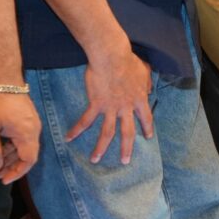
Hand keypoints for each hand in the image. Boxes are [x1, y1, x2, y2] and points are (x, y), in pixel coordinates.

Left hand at [0, 90, 40, 183]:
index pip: (28, 160)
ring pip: (23, 147)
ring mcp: (31, 123)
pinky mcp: (26, 118)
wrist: (2, 76)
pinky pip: (21, 138)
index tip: (3, 180)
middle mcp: (34, 130)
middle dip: (11, 167)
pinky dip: (11, 147)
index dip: (17, 173)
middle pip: (26, 155)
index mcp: (27, 134)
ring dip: (9, 157)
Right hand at [67, 44, 152, 163]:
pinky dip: (77, 129)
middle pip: (128, 133)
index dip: (147, 128)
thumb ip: (146, 82)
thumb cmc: (128, 60)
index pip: (146, 118)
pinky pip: (86, 120)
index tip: (148, 137)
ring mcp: (111, 107)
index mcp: (139, 99)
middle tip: (125, 162)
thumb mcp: (144, 71)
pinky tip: (69, 138)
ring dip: (101, 148)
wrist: (112, 56)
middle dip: (126, 149)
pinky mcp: (96, 104)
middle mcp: (126, 107)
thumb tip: (148, 90)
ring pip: (107, 133)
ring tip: (95, 160)